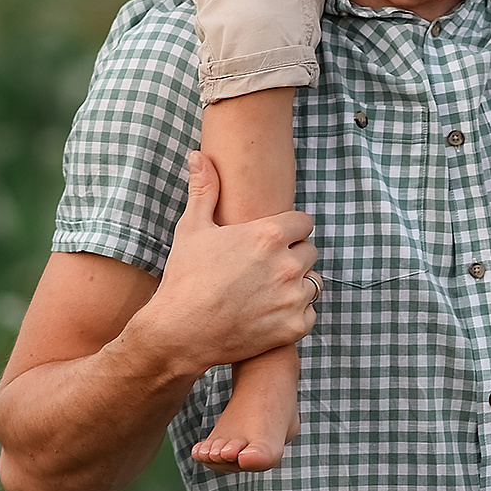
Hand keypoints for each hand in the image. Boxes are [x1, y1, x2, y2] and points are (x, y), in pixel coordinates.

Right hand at [139, 153, 317, 373]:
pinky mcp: (293, 327)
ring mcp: (293, 298)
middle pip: (309, 251)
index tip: (272, 241)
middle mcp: (286, 264)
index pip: (304, 222)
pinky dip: (294, 315)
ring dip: (296, 285)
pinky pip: (309, 314)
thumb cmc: (184, 279)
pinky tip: (269, 313)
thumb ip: (204, 189)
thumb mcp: (192, 229)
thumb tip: (199, 156)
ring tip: (266, 291)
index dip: (288, 230)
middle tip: (265, 269)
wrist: (178, 334)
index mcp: (268, 235)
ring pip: (312, 282)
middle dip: (292, 257)